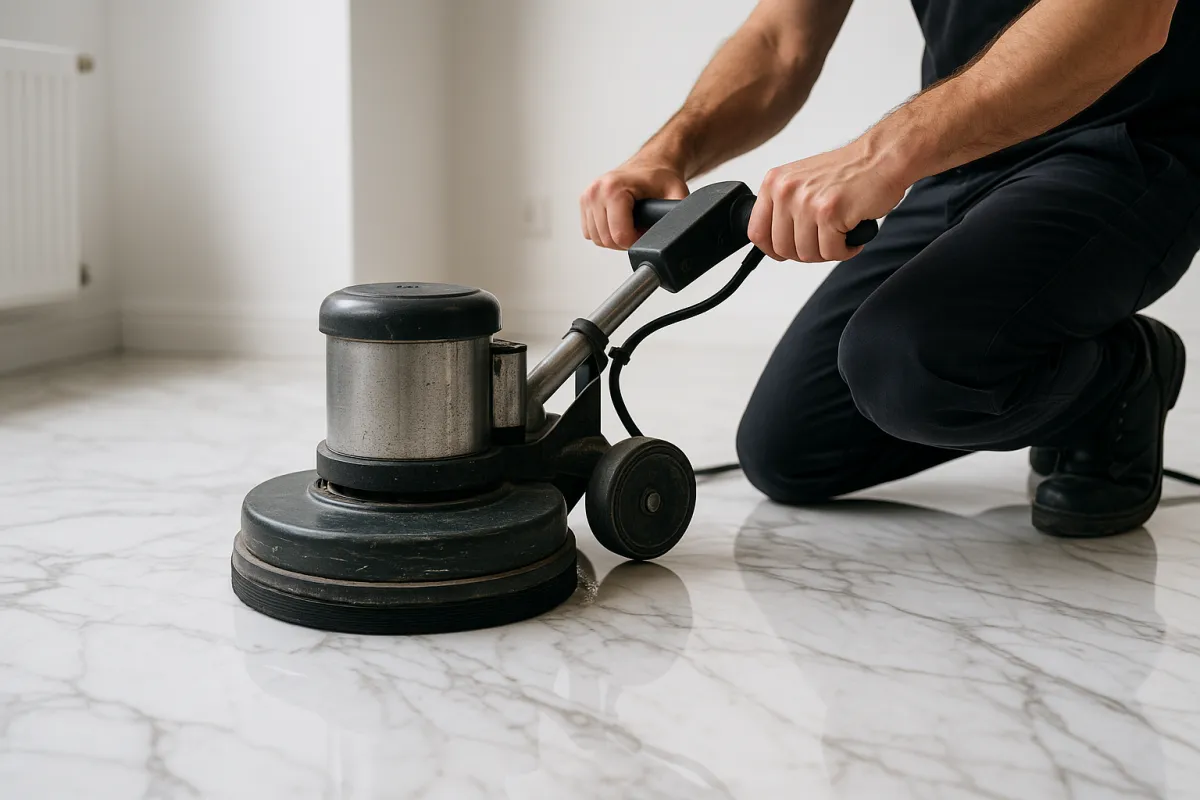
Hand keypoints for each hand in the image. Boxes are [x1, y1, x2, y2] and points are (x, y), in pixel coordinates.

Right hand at [580, 158, 688, 249]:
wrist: (652, 163)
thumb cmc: (662, 177)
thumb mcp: (676, 194)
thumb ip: (678, 214)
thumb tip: (680, 233)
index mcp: (613, 189)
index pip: (619, 236)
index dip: (637, 241)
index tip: (647, 232)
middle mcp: (596, 191)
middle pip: (607, 240)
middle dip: (626, 241)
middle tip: (642, 229)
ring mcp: (587, 196)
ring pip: (597, 239)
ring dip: (615, 238)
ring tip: (632, 224)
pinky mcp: (585, 202)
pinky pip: (590, 233)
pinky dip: (605, 233)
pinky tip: (620, 222)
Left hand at [748, 139, 907, 262]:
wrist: (882, 156)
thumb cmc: (849, 172)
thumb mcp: (802, 182)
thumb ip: (784, 207)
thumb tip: (773, 240)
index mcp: (775, 183)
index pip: (756, 232)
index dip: (773, 249)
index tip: (787, 252)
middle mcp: (786, 190)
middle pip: (782, 249)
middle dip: (806, 252)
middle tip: (825, 241)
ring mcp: (806, 202)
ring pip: (807, 253)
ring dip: (828, 252)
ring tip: (841, 235)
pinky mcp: (829, 212)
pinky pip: (831, 252)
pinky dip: (846, 250)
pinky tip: (853, 234)